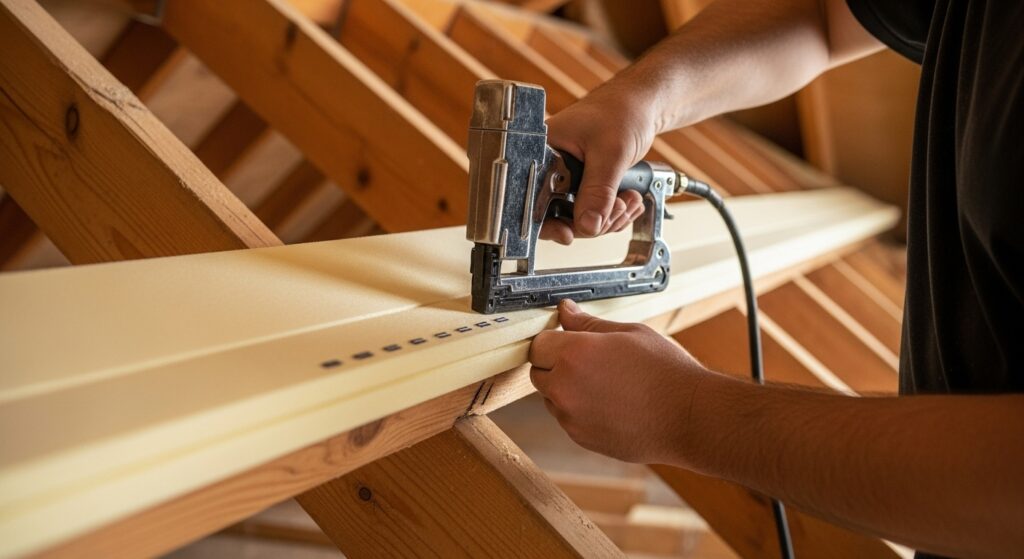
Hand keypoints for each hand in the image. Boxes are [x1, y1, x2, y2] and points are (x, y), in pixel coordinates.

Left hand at [529, 299, 712, 463]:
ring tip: (605, 385)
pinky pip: (568, 419)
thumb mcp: (629, 333)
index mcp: (575, 354)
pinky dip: (580, 411)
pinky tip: (611, 404)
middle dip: (555, 365)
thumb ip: (589, 324)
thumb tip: (566, 311)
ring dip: (566, 390)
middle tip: (588, 362)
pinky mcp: (581, 438)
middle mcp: (566, 387)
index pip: (538, 345)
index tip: (565, 341)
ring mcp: (571, 417)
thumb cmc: (666, 372)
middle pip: (538, 372)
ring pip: (551, 398)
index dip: (551, 341)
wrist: (690, 417)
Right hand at [541, 89, 657, 243]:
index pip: (532, 201)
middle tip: (617, 208)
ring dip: (608, 217)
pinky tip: (627, 199)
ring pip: (579, 218)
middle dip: (592, 220)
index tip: (569, 234)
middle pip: (558, 216)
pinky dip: (612, 213)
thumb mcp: (610, 153)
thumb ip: (598, 192)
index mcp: (542, 153)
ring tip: (628, 200)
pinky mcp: (583, 184)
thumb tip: (588, 226)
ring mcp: (567, 178)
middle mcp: (550, 168)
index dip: (549, 223)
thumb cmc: (620, 111)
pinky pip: (592, 212)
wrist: (641, 105)